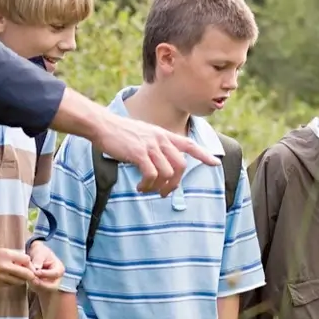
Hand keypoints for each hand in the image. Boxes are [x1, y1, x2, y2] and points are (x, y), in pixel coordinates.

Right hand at [0, 246, 37, 289]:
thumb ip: (12, 256)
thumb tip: (24, 262)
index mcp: (6, 254)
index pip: (27, 260)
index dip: (29, 263)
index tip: (28, 264)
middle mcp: (4, 267)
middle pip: (26, 274)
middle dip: (29, 274)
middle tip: (29, 274)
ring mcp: (0, 277)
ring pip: (18, 282)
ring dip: (20, 279)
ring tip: (15, 275)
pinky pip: (8, 285)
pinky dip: (10, 283)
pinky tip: (5, 278)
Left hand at [26, 240, 63, 289]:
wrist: (35, 255)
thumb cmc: (39, 252)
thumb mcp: (39, 252)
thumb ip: (38, 260)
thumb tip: (36, 268)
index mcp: (59, 269)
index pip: (55, 274)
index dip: (44, 274)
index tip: (35, 272)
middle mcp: (57, 279)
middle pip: (51, 286)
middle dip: (40, 284)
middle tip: (31, 279)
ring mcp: (50, 284)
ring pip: (44, 290)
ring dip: (35, 285)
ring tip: (28, 278)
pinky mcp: (43, 288)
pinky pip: (39, 290)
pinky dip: (32, 286)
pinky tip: (28, 280)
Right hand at [87, 106, 215, 195]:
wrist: (103, 125)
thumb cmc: (120, 132)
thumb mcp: (143, 134)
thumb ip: (155, 146)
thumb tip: (160, 166)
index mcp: (163, 135)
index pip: (189, 144)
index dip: (203, 154)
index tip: (215, 163)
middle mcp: (160, 140)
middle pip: (181, 166)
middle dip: (175, 184)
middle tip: (164, 193)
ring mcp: (151, 146)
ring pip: (167, 174)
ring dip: (158, 187)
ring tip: (146, 190)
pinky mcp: (139, 154)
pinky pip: (152, 175)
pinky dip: (147, 185)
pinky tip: (140, 187)